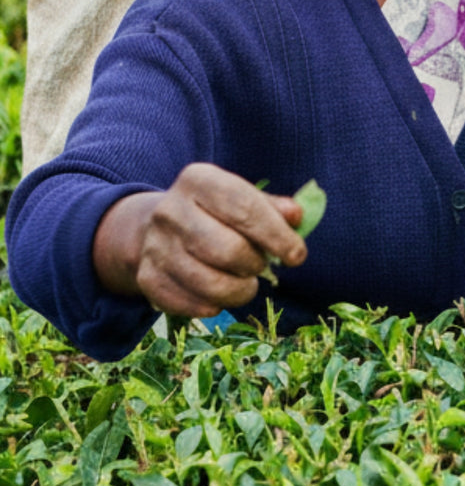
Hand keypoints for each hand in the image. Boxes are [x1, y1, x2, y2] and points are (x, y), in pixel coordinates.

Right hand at [93, 163, 307, 317]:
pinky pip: (188, 304)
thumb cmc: (217, 211)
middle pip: (227, 250)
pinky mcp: (146, 278)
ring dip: (239, 291)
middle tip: (262, 267)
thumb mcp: (242, 197)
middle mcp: (170, 210)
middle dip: (255, 265)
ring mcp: (154, 245)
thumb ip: (272, 207)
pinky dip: (212, 306)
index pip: (245, 208)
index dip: (276, 236)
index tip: (297, 256)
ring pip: (208, 283)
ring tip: (247, 285)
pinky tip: (219, 298)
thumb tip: (296, 216)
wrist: (159, 225)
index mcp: (199, 180)